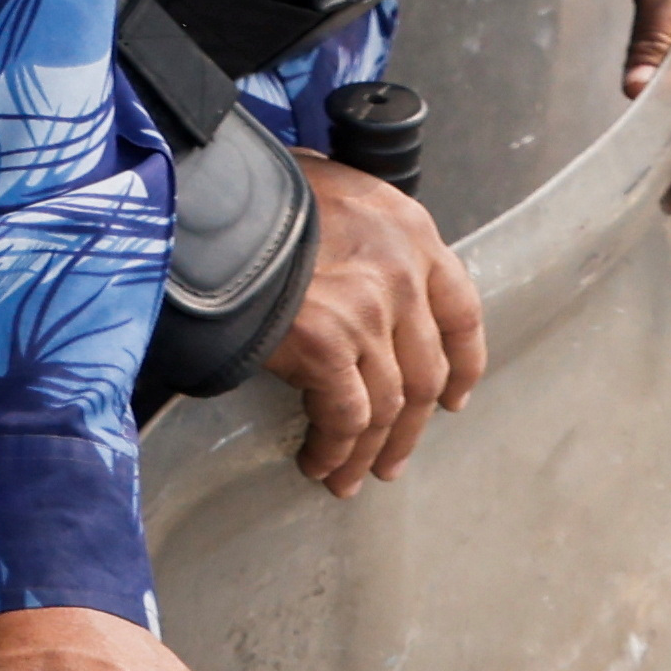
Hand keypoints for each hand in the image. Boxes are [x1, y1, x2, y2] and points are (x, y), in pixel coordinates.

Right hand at [270, 154, 482, 491]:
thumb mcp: (333, 193)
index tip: (453, 399)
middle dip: (409, 428)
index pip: (461, 312)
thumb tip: (351, 283)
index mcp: (411, 232)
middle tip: (391, 461)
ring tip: (346, 478)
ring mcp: (371, 313)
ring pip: (388, 405)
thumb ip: (363, 238)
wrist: (207, 198)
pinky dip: (334, 450)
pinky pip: (344, 417)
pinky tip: (317, 463)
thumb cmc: (257, 193)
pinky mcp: (328, 345)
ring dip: (370, 451)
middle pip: (424, 372)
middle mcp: (404, 275)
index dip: (462, 365)